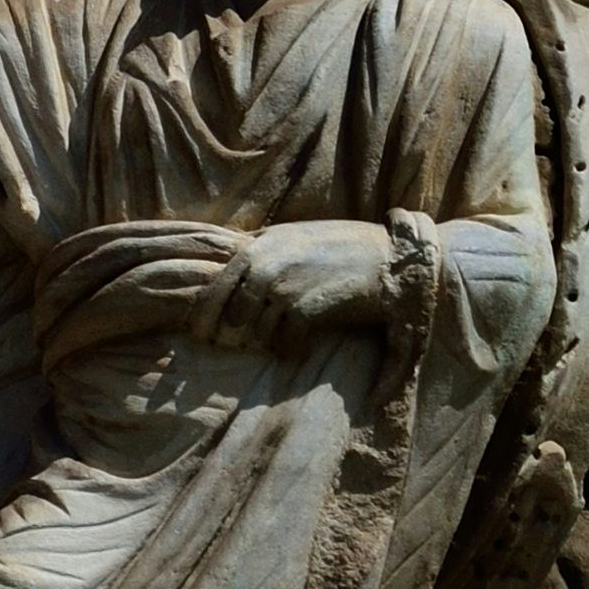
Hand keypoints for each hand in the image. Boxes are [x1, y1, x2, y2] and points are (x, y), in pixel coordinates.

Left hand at [204, 222, 396, 348]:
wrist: (386, 259)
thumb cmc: (338, 246)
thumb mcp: (291, 236)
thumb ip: (260, 249)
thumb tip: (230, 263)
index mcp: (256, 246)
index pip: (214, 286)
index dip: (205, 314)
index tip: (202, 334)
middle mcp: (264, 265)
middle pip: (229, 315)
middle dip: (231, 336)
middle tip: (238, 349)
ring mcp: (283, 287)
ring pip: (257, 333)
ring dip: (268, 343)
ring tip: (283, 342)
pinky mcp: (306, 310)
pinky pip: (284, 344)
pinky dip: (292, 351)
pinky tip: (303, 347)